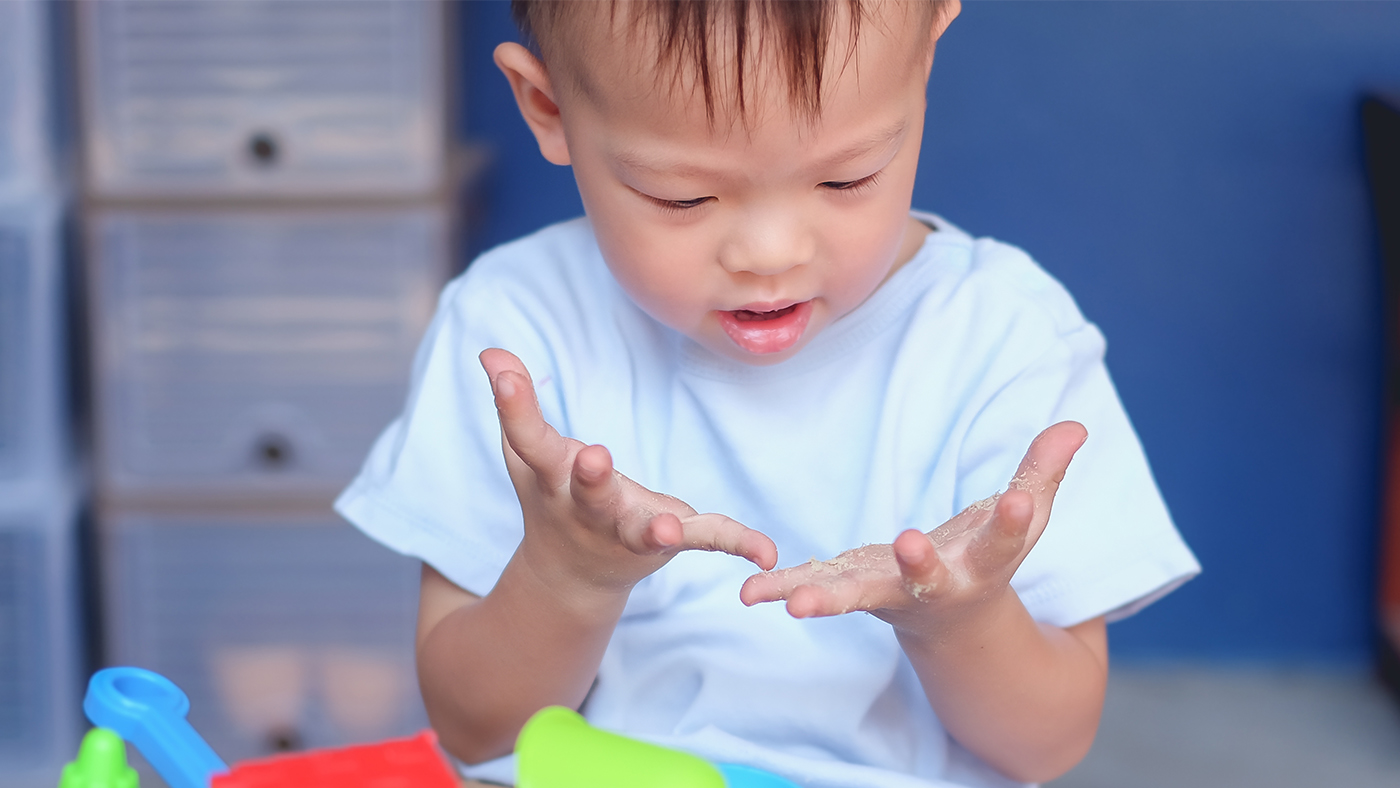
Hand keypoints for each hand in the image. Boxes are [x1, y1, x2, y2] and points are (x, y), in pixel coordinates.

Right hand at [480, 349, 777, 595]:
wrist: (574, 575)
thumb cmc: (552, 497)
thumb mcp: (529, 454)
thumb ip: (517, 405)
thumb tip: (490, 352)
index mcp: (552, 482)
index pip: (529, 442)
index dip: (516, 407)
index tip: (504, 374)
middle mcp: (587, 511)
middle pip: (588, 495)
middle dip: (591, 480)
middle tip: (594, 458)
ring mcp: (628, 531)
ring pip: (642, 531)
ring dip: (656, 528)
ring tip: (669, 526)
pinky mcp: (670, 540)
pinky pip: (706, 539)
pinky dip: (737, 543)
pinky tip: (766, 552)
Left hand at [739, 422, 1086, 636]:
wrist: (954, 622)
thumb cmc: (986, 556)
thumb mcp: (1022, 518)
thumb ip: (1042, 472)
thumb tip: (1077, 425)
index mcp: (983, 564)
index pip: (1005, 539)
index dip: (1017, 519)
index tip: (1024, 499)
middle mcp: (937, 586)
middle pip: (930, 578)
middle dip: (920, 563)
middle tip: (910, 543)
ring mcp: (889, 593)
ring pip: (859, 598)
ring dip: (828, 599)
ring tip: (794, 605)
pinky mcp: (851, 590)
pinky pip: (815, 589)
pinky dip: (782, 591)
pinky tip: (750, 594)